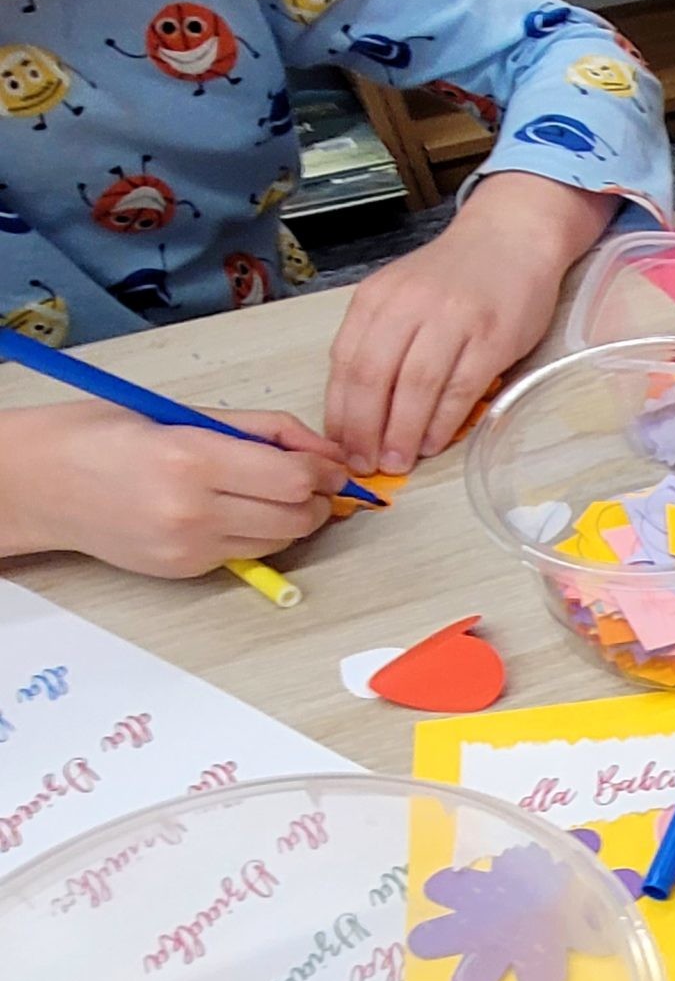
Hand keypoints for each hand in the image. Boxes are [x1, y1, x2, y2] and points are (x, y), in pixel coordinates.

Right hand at [0, 401, 340, 577]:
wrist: (36, 483)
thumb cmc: (98, 436)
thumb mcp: (180, 412)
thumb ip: (259, 429)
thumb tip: (321, 448)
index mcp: (191, 459)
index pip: (294, 478)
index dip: (325, 470)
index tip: (332, 462)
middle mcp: (192, 510)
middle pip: (298, 515)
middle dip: (319, 497)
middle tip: (315, 478)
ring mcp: (188, 546)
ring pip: (281, 540)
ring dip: (295, 518)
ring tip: (275, 491)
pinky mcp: (184, 569)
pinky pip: (248, 553)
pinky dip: (260, 533)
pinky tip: (239, 509)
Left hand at [326, 173, 612, 476]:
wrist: (512, 237)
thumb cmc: (458, 275)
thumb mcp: (403, 294)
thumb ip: (380, 338)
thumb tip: (362, 406)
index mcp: (377, 297)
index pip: (346, 362)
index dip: (340, 412)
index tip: (339, 446)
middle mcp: (409, 306)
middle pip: (373, 378)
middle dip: (364, 430)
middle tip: (364, 464)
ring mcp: (452, 321)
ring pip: (414, 387)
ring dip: (402, 433)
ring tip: (397, 461)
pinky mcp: (492, 338)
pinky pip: (459, 389)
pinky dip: (442, 422)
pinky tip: (433, 443)